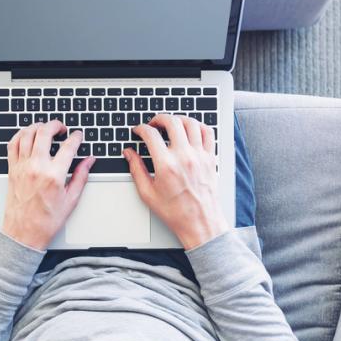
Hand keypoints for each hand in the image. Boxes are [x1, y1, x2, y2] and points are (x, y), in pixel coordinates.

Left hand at [0, 121, 95, 249]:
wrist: (23, 233)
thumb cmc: (46, 221)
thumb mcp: (71, 199)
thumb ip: (81, 176)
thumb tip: (89, 161)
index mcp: (54, 176)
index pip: (68, 146)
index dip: (76, 137)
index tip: (78, 135)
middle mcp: (36, 168)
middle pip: (44, 133)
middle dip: (55, 125)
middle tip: (62, 128)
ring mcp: (21, 167)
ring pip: (26, 135)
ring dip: (37, 126)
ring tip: (45, 128)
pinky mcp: (11, 170)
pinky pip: (12, 145)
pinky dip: (20, 135)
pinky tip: (27, 136)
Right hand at [124, 114, 231, 249]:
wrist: (200, 221)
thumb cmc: (175, 211)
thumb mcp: (147, 193)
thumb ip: (136, 169)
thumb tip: (129, 154)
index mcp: (166, 165)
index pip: (151, 135)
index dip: (141, 129)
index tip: (138, 130)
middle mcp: (184, 157)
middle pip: (172, 122)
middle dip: (159, 118)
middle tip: (153, 123)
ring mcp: (200, 156)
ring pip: (191, 123)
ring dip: (178, 119)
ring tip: (171, 124)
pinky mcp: (210, 158)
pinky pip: (208, 132)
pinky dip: (198, 126)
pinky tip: (190, 129)